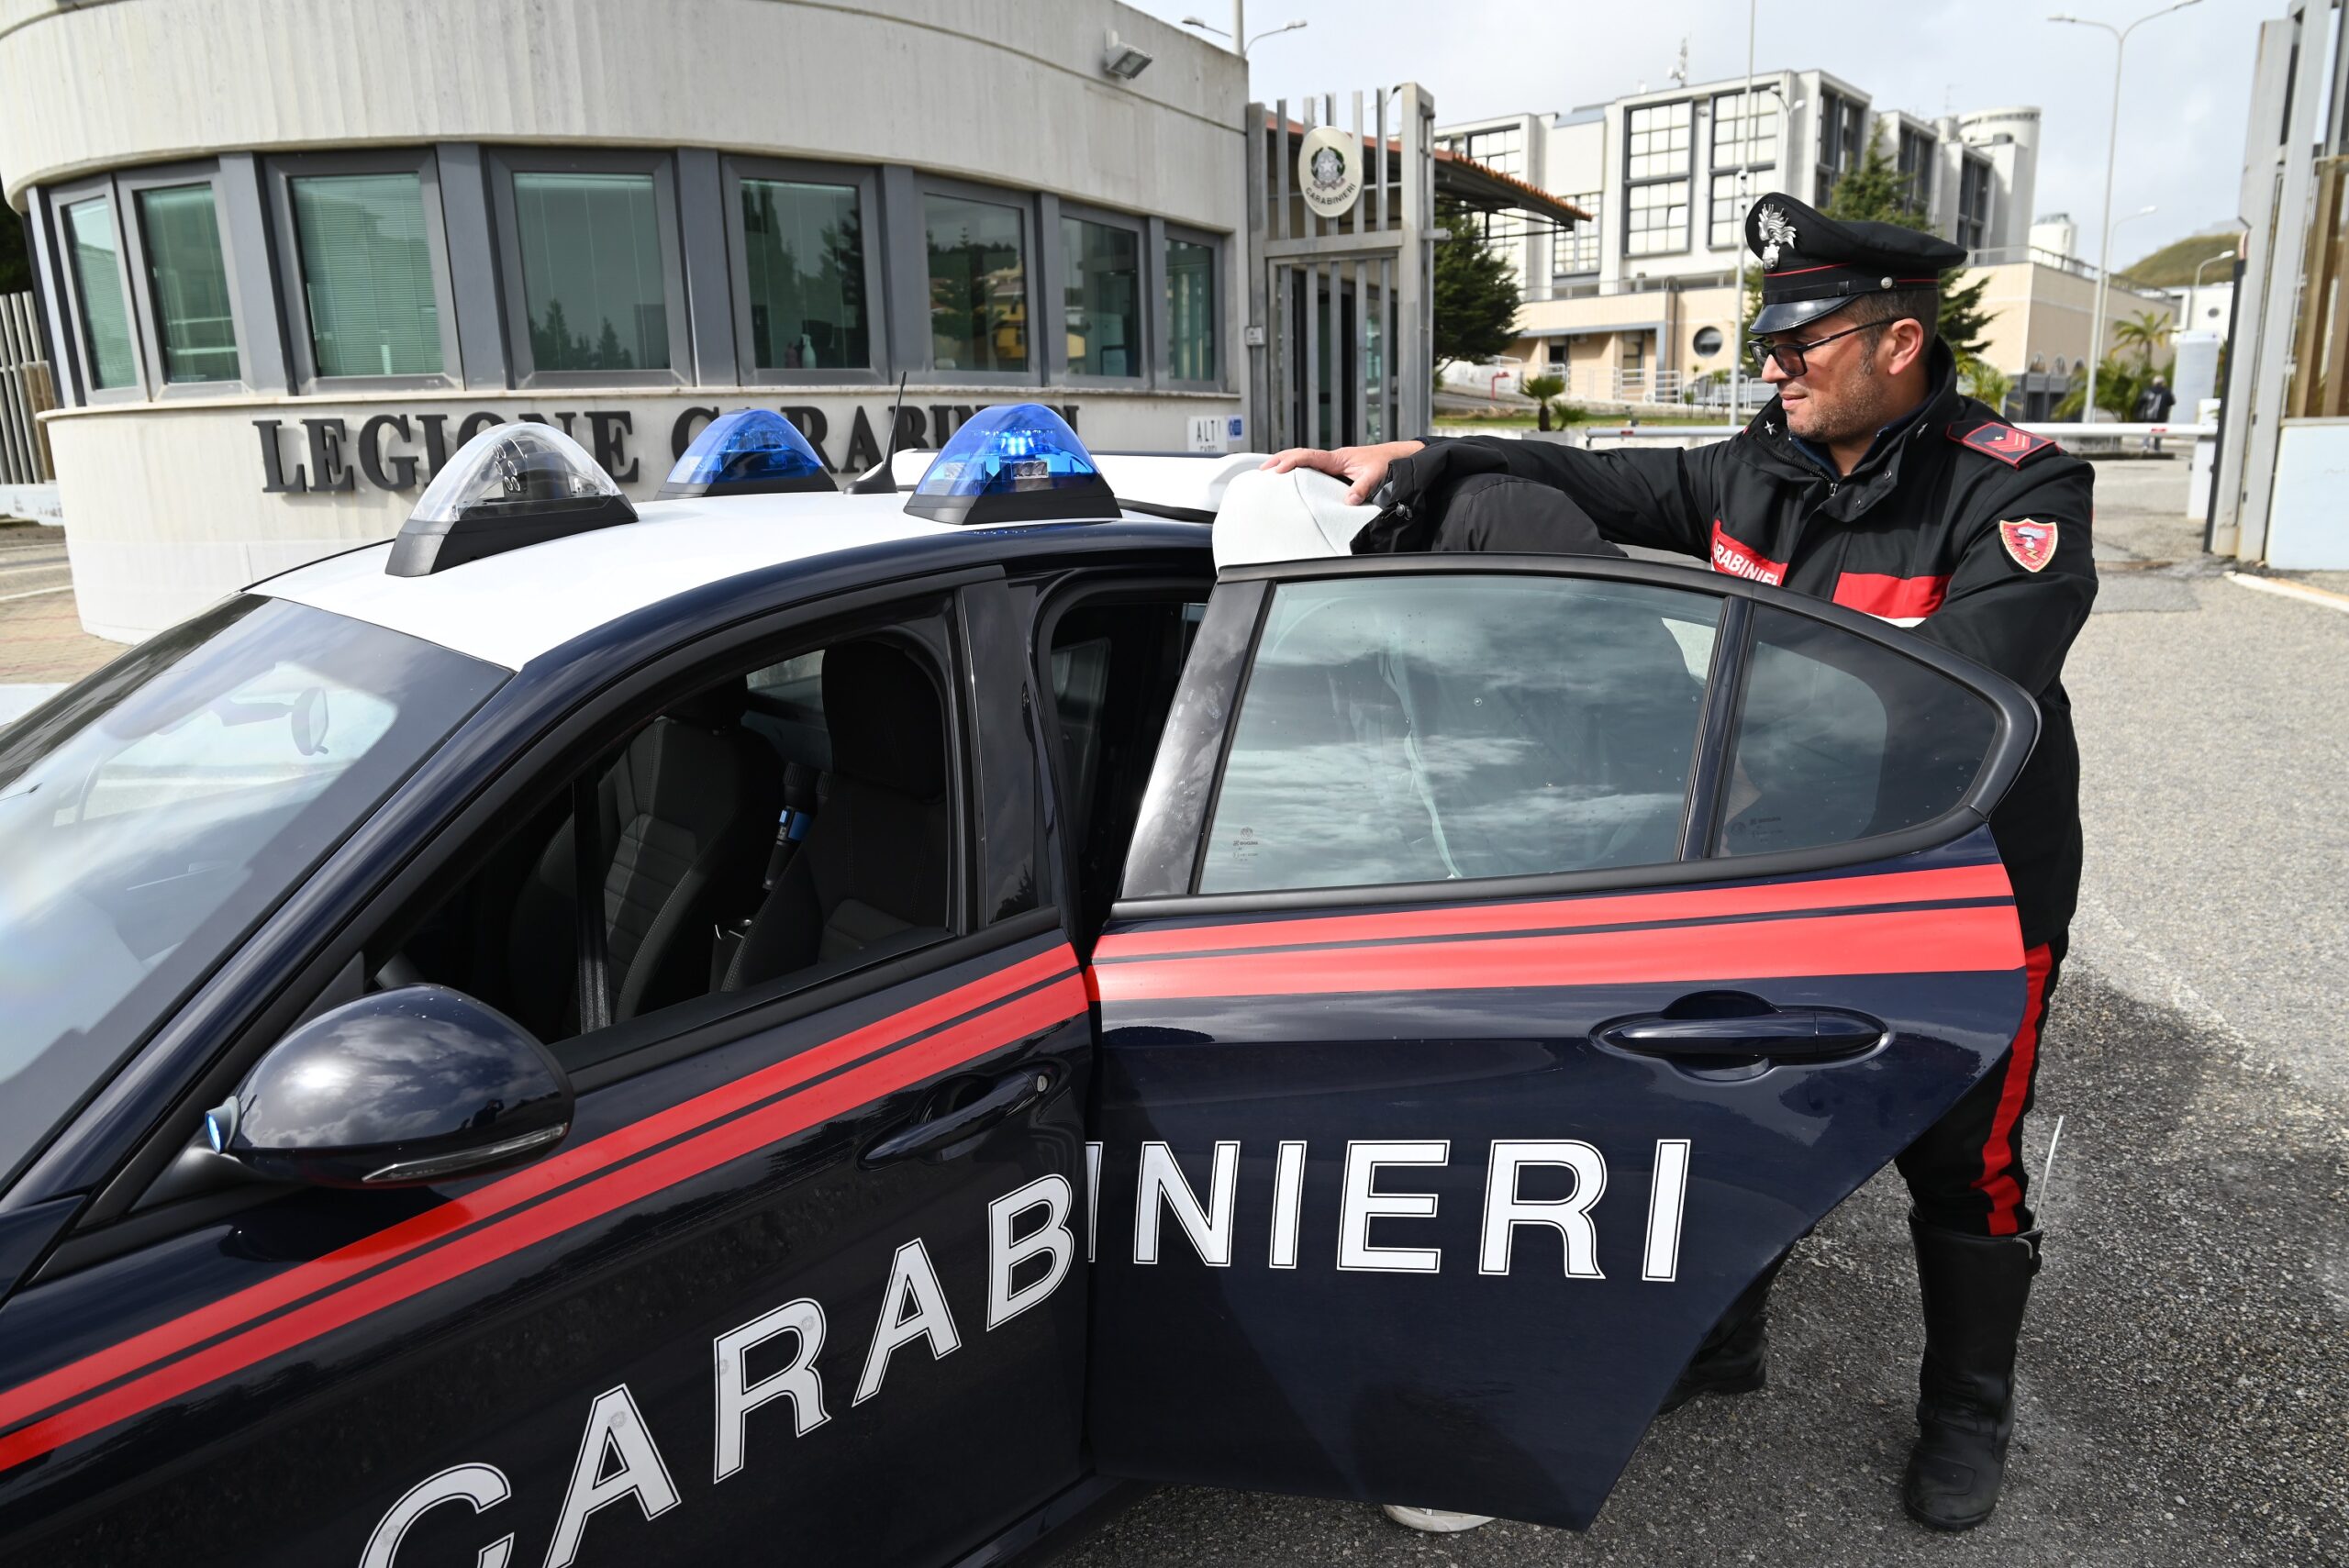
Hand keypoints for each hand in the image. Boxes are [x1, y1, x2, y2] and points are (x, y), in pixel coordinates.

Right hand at [1259, 440, 1425, 504]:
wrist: (1400, 458)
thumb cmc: (1388, 463)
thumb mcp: (1376, 476)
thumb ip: (1361, 489)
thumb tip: (1348, 501)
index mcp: (1338, 458)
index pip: (1308, 456)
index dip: (1291, 462)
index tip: (1278, 470)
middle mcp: (1333, 459)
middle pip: (1300, 456)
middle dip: (1280, 460)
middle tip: (1262, 470)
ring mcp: (1334, 464)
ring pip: (1305, 461)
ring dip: (1287, 464)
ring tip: (1270, 474)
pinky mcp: (1338, 471)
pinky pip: (1313, 469)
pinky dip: (1299, 471)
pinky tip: (1293, 479)